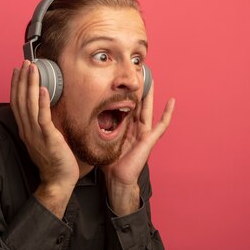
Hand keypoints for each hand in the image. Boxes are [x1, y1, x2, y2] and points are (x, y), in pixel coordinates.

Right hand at [10, 61, 78, 216]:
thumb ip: (42, 124)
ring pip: (30, 105)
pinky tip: (44, 89)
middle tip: (25, 63)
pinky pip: (43, 118)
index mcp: (26, 130)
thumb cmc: (54, 161)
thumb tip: (45, 108)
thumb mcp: (44, 139)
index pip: (17, 103)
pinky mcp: (48, 139)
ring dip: (31, 85)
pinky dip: (43, 102)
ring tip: (33, 69)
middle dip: (22, 80)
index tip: (17, 71)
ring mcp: (36, 134)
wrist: (58, 180)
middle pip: (21, 100)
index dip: (16, 85)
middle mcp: (28, 130)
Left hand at [102, 82, 174, 215]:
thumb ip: (95, 129)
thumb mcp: (101, 140)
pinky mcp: (149, 139)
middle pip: (138, 103)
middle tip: (138, 71)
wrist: (117, 178)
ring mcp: (144, 132)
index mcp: (125, 127)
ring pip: (148, 108)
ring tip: (151, 79)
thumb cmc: (110, 162)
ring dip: (150, 94)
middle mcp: (135, 127)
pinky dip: (167, 113)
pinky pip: (161, 125)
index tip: (121, 78)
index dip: (125, 92)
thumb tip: (78, 117)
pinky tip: (172, 102)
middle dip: (138, 88)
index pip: (125, 105)